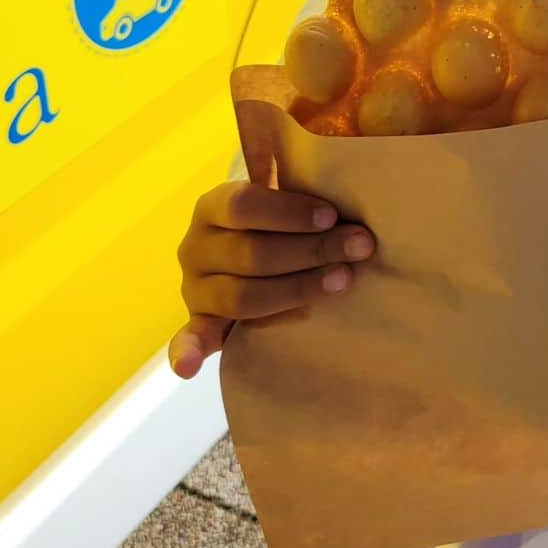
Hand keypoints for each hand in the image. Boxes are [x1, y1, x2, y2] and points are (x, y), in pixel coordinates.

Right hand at [168, 181, 376, 378]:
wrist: (257, 243)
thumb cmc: (284, 216)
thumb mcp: (285, 195)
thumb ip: (300, 184)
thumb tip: (344, 180)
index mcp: (213, 206)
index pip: (243, 205)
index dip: (290, 212)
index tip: (333, 216)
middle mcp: (196, 247)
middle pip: (252, 254)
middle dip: (312, 250)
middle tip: (360, 247)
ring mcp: (196, 288)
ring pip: (242, 296)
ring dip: (296, 290)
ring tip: (343, 280)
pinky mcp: (202, 322)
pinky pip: (191, 338)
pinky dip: (187, 351)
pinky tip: (187, 367)